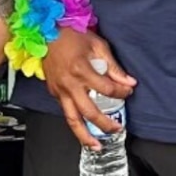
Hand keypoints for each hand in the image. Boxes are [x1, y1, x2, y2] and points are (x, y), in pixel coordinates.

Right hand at [42, 28, 135, 149]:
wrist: (47, 30)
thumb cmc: (71, 34)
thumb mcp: (98, 45)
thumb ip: (113, 66)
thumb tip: (129, 82)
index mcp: (82, 70)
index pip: (107, 90)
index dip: (122, 93)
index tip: (127, 92)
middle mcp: (70, 84)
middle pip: (89, 112)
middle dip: (105, 125)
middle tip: (116, 130)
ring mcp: (59, 89)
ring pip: (72, 119)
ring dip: (84, 135)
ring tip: (95, 145)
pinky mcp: (53, 91)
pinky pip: (65, 109)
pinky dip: (75, 119)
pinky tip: (83, 124)